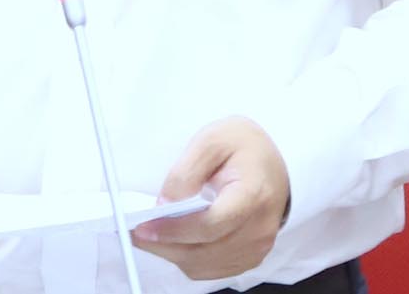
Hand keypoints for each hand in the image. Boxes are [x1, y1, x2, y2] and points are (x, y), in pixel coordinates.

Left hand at [130, 116, 289, 281]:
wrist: (271, 162)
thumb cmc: (242, 147)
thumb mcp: (211, 140)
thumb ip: (186, 172)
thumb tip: (165, 205)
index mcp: (253, 194)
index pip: (212, 224)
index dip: (175, 229)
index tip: (146, 225)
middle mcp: (260, 227)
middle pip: (204, 251)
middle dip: (165, 244)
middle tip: (137, 232)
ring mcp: (257, 246)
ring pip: (203, 265)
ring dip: (172, 253)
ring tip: (152, 235)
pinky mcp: (250, 257)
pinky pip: (211, 269)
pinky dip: (187, 259)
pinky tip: (175, 240)